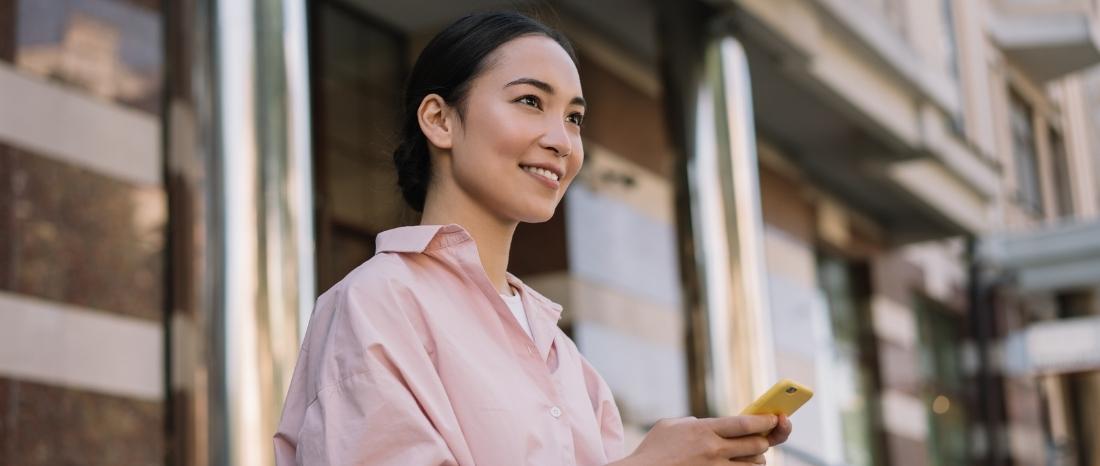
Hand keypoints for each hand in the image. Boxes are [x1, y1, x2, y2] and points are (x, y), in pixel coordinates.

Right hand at [612, 414, 793, 465]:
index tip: (775, 418)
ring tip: (749, 456)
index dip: (765, 421)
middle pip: (756, 444)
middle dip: (763, 440)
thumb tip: (709, 424)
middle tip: (761, 438)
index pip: (745, 424)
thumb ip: (694, 422)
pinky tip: (739, 465)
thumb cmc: (653, 451)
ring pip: (754, 465)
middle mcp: (713, 450)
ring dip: (756, 459)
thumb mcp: (671, 426)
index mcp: (703, 429)